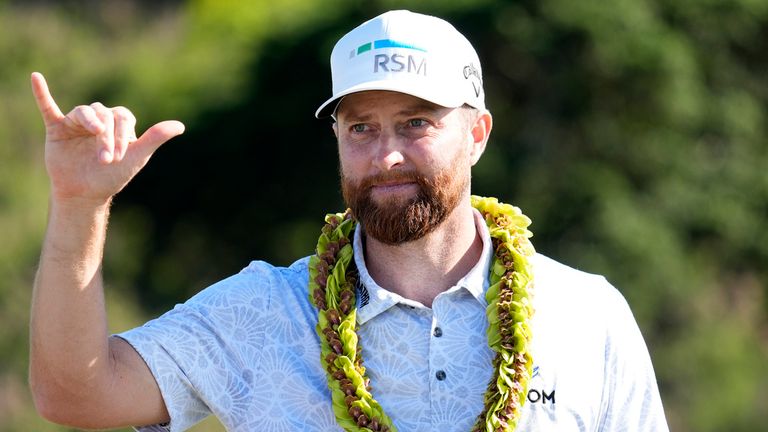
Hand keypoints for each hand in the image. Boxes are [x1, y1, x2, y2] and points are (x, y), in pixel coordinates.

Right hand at [31, 72, 184, 204]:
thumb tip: (181, 126)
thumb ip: (155, 138)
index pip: (123, 117)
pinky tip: (36, 77)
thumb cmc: (113, 176)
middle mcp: (99, 119)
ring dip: (90, 125)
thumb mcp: (137, 157)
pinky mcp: (57, 127)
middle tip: (107, 159)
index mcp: (119, 123)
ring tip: (95, 137)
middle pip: (104, 115)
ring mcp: (78, 122)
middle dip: (107, 137)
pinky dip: (42, 93)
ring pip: (84, 112)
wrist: (85, 193)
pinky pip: (48, 107)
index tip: (120, 157)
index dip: (122, 135)